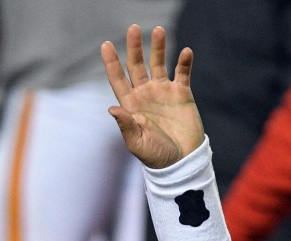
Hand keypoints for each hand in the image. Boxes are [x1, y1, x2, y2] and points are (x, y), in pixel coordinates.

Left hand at [101, 25, 204, 168]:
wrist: (181, 161)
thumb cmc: (155, 156)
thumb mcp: (136, 142)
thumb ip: (125, 125)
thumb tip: (112, 108)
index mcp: (130, 105)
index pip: (118, 79)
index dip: (112, 62)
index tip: (105, 45)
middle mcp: (145, 94)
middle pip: (137, 65)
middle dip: (135, 47)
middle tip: (134, 28)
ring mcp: (163, 92)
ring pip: (159, 63)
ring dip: (158, 48)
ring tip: (158, 30)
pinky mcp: (182, 93)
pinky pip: (183, 73)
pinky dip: (184, 62)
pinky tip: (185, 52)